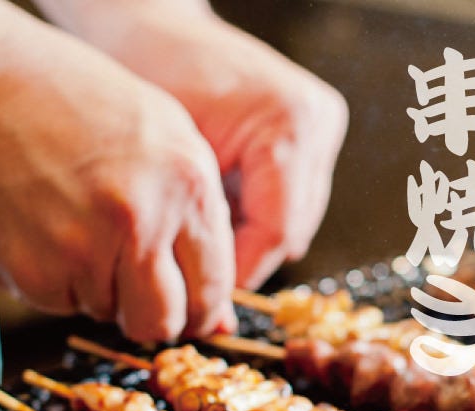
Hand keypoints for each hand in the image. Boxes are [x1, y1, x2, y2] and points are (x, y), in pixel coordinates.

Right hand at [0, 0, 235, 340]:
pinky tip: (57, 234)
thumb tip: (222, 318)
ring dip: (109, 292)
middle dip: (160, 320)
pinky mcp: (30, 270)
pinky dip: (66, 283)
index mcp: (187, 188)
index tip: (197, 312)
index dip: (206, 312)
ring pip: (111, 315)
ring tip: (92, 235)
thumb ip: (207, 226)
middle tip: (148, 295)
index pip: (213, 291)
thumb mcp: (172, 143)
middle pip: (162, 325)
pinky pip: (64, 305)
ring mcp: (80, 248)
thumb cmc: (85, 107)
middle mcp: (138, 222)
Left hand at [48, 1, 348, 287]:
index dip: (241, 272)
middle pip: (292, 231)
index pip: (276, 230)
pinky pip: (291, 202)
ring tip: (210, 240)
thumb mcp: (176, 165)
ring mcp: (322, 129)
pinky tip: (226, 214)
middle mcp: (318, 127)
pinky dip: (259, 219)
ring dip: (254, 241)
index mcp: (290, 126)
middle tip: (205, 279)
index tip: (208, 297)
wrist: (156, 27)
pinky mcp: (314, 135)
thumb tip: (221, 317)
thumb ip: (205, 237)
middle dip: (248, 260)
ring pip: (295, 222)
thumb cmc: (152, 76)